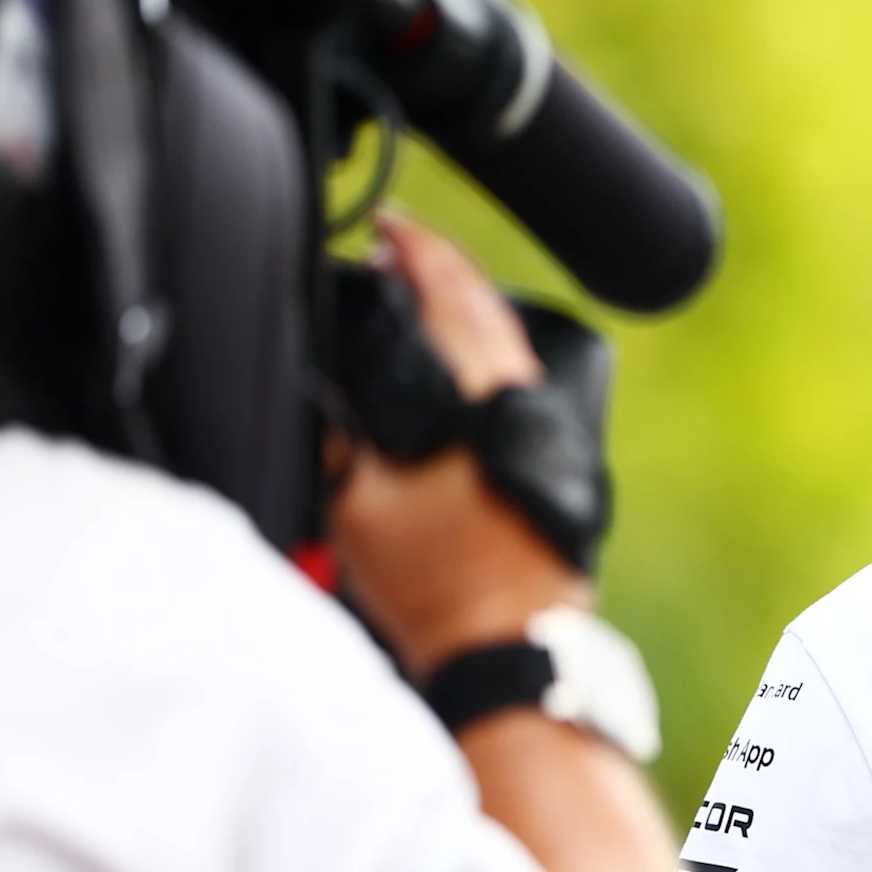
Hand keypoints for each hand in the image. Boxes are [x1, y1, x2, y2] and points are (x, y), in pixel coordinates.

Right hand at [327, 210, 589, 676]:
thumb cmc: (438, 583)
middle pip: (487, 306)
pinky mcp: (557, 456)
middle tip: (394, 252)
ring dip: (463, 310)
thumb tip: (314, 384)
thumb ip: (332, 434)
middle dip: (439, 269)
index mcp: (486, 392)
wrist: (507, 643)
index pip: (454, 288)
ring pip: (507, 341)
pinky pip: (517, 378)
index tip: (386, 228)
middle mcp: (529, 397)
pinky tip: (454, 366)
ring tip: (417, 298)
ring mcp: (552, 426)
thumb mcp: (355, 504)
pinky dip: (482, 353)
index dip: (415, 248)